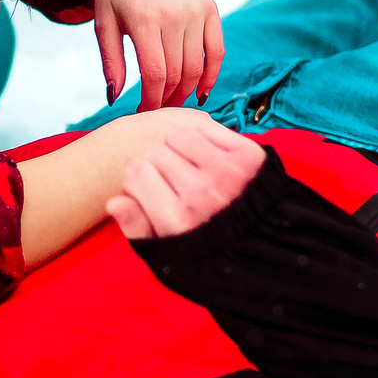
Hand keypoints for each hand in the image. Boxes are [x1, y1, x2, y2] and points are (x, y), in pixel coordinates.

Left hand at [85, 0, 223, 111]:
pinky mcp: (209, 8)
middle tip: (156, 111)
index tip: (142, 113)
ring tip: (172, 101)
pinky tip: (201, 91)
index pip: (156, 73)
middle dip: (167, 99)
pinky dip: (212, 74)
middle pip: (178, 73)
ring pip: (197, 66)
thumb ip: (110, 62)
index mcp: (144, 18)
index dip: (151, 100)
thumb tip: (115, 99)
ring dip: (186, 91)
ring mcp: (195, 10)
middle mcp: (174, 14)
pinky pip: (217, 50)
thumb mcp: (104, 23)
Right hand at [105, 114, 265, 239]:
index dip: (138, 179)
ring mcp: (227, 172)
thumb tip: (114, 202)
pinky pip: (206, 127)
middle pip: (154, 151)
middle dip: (157, 164)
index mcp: (177, 220)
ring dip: (178, 147)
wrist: (263, 244)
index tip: (149, 189)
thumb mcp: (166, 249)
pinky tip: (207, 158)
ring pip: (178, 135)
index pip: (135, 172)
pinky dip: (202, 137)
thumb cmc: (206, 246)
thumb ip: (136, 227)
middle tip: (172, 181)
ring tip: (189, 168)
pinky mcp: (248, 155)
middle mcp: (201, 194)